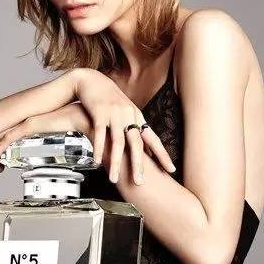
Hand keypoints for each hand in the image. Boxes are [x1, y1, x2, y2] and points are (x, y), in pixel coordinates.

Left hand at [0, 102, 90, 170]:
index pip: (12, 135)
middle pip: (4, 136)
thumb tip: (63, 161)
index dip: (3, 147)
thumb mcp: (59, 139)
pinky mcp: (27, 125)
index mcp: (33, 124)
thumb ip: (55, 148)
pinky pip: (8, 138)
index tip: (1, 161)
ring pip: (2, 137)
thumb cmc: (75, 124)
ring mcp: (26, 122)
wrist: (80, 117)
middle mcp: (27, 122)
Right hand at [73, 68, 175, 184]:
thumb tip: (145, 149)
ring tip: (113, 179)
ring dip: (116, 162)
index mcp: (137, 116)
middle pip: (136, 144)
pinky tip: (97, 161)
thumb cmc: (108, 99)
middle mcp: (129, 115)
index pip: (152, 139)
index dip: (162, 154)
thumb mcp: (125, 111)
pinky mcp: (99, 112)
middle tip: (139, 183)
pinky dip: (99, 148)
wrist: (91, 80)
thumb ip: (134, 128)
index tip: (171, 170)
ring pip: (118, 142)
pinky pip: (100, 134)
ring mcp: (114, 114)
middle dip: (139, 165)